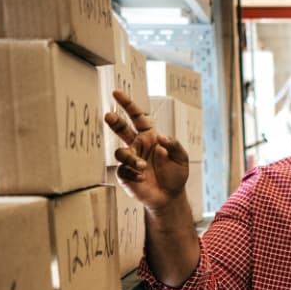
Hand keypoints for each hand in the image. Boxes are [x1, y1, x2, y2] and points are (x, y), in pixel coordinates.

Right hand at [104, 91, 189, 210]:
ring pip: (121, 152)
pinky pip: (123, 170)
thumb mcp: (182, 158)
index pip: (137, 117)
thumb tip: (161, 138)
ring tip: (142, 167)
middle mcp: (138, 145)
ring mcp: (130, 160)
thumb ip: (175, 146)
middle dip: (114, 121)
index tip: (116, 93)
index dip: (127, 105)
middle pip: (122, 129)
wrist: (170, 196)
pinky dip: (132, 173)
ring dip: (131, 158)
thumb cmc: (175, 174)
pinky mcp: (125, 175)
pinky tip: (142, 178)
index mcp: (150, 137)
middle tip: (108, 115)